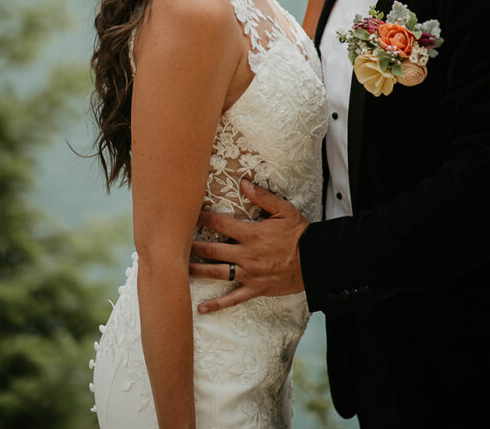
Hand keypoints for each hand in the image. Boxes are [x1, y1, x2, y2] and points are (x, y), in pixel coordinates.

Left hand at [189, 180, 309, 313]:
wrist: (315, 260)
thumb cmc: (299, 233)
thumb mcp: (283, 210)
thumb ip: (262, 197)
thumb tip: (243, 182)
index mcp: (251, 234)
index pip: (220, 224)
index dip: (203, 219)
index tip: (189, 215)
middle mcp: (246, 255)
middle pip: (212, 250)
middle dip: (193, 246)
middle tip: (175, 244)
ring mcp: (249, 274)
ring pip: (217, 273)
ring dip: (197, 271)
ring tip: (178, 270)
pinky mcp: (255, 289)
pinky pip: (232, 299)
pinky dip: (217, 305)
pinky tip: (201, 307)